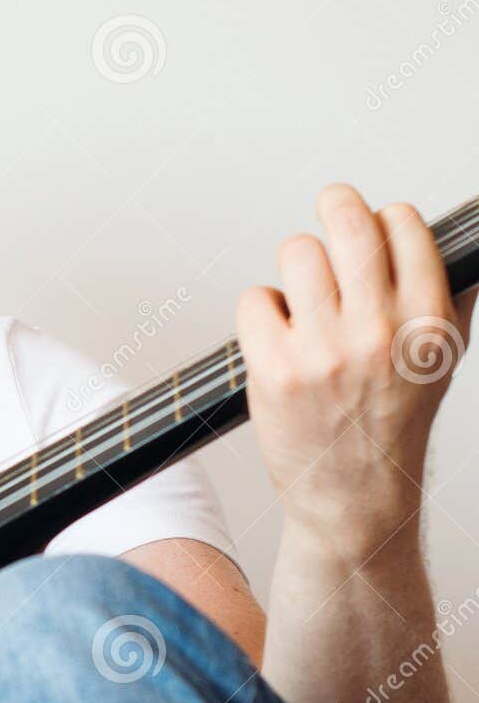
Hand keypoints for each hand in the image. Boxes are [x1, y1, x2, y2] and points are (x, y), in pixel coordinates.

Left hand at [236, 183, 470, 556]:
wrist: (353, 499)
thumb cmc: (392, 427)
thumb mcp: (442, 362)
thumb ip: (447, 299)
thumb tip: (442, 239)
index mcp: (427, 324)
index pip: (404, 228)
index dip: (386, 218)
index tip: (377, 224)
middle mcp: (377, 332)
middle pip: (348, 225)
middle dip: (336, 204)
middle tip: (331, 204)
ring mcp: (322, 350)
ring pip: (296, 252)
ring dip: (295, 263)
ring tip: (302, 291)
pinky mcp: (273, 369)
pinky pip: (255, 299)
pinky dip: (261, 309)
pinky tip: (277, 332)